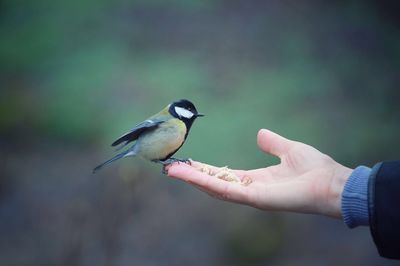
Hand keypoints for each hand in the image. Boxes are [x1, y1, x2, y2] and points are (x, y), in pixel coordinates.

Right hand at [166, 129, 352, 217]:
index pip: (223, 175)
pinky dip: (207, 183)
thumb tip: (260, 134)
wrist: (332, 183)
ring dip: (193, 179)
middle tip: (171, 168)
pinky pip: (226, 191)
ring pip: (214, 188)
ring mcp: (251, 196)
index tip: (187, 161)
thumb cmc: (315, 169)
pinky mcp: (256, 198)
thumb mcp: (289, 150)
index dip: (205, 169)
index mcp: (256, 180)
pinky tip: (191, 175)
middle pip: (214, 183)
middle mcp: (249, 189)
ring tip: (173, 171)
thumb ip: (273, 143)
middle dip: (192, 175)